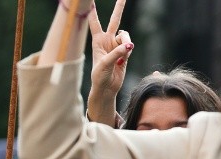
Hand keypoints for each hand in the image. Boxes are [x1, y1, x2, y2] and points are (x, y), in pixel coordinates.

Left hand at [87, 0, 133, 123]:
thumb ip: (116, 53)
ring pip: (126, 35)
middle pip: (115, 20)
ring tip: (122, 55)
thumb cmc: (99, 76)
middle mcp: (107, 40)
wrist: (106, 87)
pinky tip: (122, 61)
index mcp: (97, 41)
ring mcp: (116, 45)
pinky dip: (128, 52)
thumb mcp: (104, 64)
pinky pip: (130, 46)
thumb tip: (129, 45)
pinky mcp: (125, 52)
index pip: (95, 23)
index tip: (90, 0)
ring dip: (126, 43)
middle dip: (119, 8)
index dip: (93, 12)